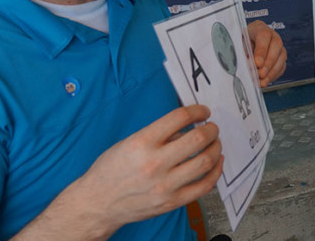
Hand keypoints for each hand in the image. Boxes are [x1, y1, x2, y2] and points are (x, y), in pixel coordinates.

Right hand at [17, 105, 223, 238]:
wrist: (98, 203)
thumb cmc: (110, 171)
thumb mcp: (129, 142)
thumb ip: (159, 135)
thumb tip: (188, 127)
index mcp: (142, 143)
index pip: (179, 118)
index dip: (197, 111)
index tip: (203, 112)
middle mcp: (155, 163)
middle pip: (198, 139)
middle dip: (211, 129)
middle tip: (212, 128)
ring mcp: (165, 185)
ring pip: (205, 162)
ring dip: (216, 148)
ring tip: (215, 143)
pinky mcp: (172, 202)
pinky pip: (204, 186)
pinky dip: (215, 171)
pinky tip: (216, 163)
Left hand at [247, 20, 286, 86]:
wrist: (247, 43)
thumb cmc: (241, 42)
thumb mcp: (238, 43)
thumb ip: (242, 51)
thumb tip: (245, 65)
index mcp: (259, 28)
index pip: (263, 36)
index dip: (261, 50)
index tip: (257, 63)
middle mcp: (272, 35)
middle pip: (276, 45)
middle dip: (269, 62)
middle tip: (260, 74)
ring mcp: (279, 46)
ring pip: (282, 57)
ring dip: (272, 71)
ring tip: (262, 81)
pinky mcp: (281, 57)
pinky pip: (282, 66)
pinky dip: (274, 75)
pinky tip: (265, 81)